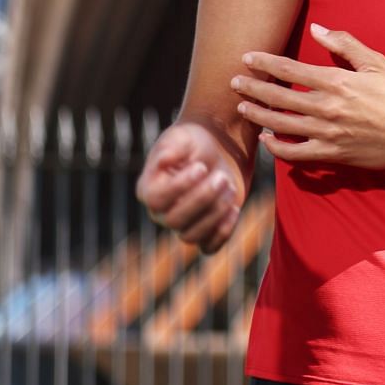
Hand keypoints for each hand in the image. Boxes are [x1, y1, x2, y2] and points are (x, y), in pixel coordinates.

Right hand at [135, 121, 242, 252]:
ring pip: (192, 235)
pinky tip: (234, 209)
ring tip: (230, 187)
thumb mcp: (181, 137)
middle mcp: (162, 212)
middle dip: (202, 199)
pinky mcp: (207, 229)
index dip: (179, 186)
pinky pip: (209, 247)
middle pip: (175, 220)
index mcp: (149, 189)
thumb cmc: (194, 142)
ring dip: (214, 214)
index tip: (201, 167)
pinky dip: (222, 233)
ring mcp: (184, 224)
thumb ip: (171, 147)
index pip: (156, 200)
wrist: (217, 149)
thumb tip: (164, 160)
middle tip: (222, 177)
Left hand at [234, 23, 384, 171]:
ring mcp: (326, 134)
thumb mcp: (377, 63)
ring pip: (280, 125)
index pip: (290, 70)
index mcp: (337, 82)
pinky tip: (266, 139)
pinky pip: (294, 153)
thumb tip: (316, 29)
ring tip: (243, 107)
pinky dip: (276, 147)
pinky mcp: (330, 154)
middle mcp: (326, 108)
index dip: (265, 63)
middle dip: (252, 88)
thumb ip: (345, 45)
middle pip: (277, 97)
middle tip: (234, 82)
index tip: (247, 58)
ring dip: (257, 115)